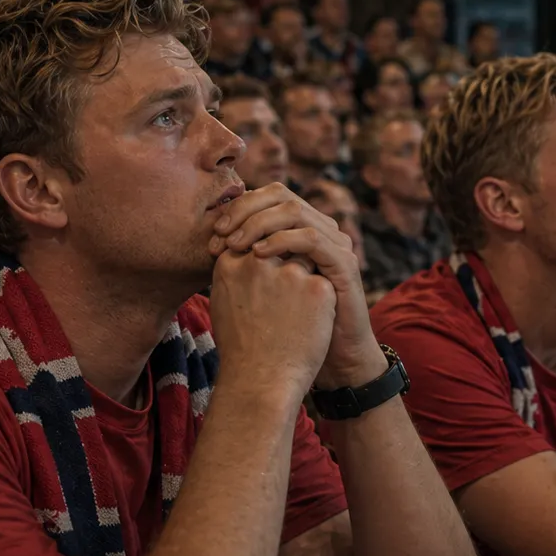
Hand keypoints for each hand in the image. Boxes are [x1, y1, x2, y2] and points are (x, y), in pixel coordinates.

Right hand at [209, 249, 335, 399]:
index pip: (254, 242)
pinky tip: (308, 324)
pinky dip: (319, 301)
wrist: (260, 382)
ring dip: (303, 281)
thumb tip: (247, 254)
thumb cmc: (240, 348)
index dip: (264, 262)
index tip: (265, 287)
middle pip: (281, 246)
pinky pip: (322, 281)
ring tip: (293, 315)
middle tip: (281, 302)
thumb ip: (235, 273)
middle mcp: (257, 262)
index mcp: (230, 264)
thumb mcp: (223, 303)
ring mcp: (289, 273)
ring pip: (305, 260)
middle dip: (285, 266)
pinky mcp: (316, 288)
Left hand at [211, 185, 384, 388]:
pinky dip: (282, 241)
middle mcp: (321, 229)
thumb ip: (244, 261)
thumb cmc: (286, 328)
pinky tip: (259, 255)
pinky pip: (311, 238)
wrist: (325, 360)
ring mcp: (335, 244)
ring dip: (258, 224)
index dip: (238, 209)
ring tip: (235, 244)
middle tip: (221, 234)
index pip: (267, 197)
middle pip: (281, 195)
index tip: (213, 235)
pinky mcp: (344, 263)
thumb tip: (211, 243)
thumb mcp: (260, 287)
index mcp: (301, 229)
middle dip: (245, 210)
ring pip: (294, 211)